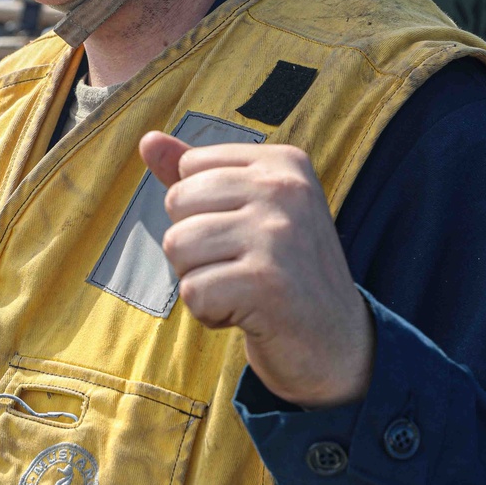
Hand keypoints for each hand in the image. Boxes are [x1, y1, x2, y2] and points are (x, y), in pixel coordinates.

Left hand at [140, 132, 374, 408]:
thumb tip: (148, 140)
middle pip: (177, 204)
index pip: (190, 169)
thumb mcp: (250, 212)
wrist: (337, 344)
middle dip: (194, 247)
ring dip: (199, 280)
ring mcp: (277, 234)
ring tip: (243, 289)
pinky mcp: (266, 282)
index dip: (201, 212)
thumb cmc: (284, 272)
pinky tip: (248, 314)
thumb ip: (199, 176)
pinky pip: (192, 292)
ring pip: (177, 247)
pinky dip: (210, 313)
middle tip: (242, 268)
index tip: (245, 235)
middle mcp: (284, 189)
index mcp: (282, 163)